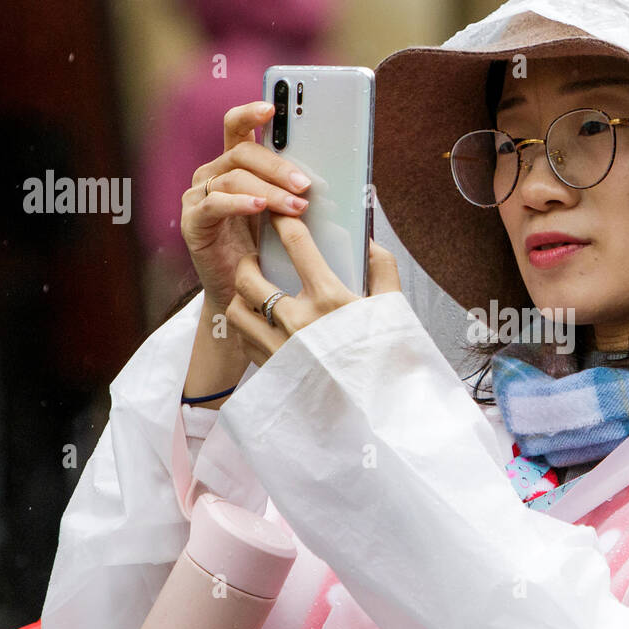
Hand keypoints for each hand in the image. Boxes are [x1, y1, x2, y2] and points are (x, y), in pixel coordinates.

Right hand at [181, 102, 313, 311]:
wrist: (244, 292)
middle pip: (241, 151)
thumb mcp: (287, 214)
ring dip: (268, 190)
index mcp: (235, 165)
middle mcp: (213, 175)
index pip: (238, 127)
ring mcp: (199, 197)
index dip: (252, 113)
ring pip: (233, 177)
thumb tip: (338, 179)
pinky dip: (238, 203)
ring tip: (295, 206)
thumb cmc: (269, 250)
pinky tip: (259, 207)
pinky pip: (214, 204)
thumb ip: (298, 191)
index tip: (272, 107)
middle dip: (277, 165)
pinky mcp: (192, 222)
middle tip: (305, 184)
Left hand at [226, 220, 400, 367]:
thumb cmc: (386, 360)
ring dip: (242, 296)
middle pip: (249, 277)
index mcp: (329, 300)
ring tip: (254, 293)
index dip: (283, 221)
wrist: (376, 413)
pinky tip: (264, 324)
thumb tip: (368, 243)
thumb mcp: (392, 310)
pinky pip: (244, 340)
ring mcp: (280, 348)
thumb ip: (382, 270)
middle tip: (258, 259)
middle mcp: (297, 322)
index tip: (279, 214)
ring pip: (237, 309)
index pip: (296, 245)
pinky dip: (249, 327)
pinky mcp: (271, 371)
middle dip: (248, 261)